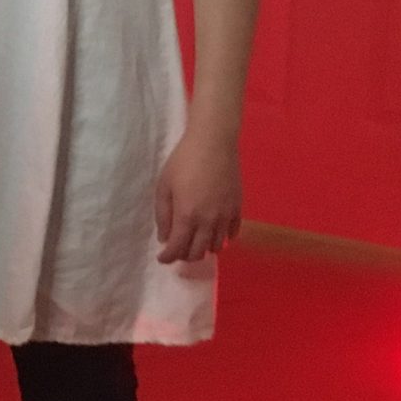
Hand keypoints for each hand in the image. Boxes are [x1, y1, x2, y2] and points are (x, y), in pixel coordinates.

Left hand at [154, 129, 240, 264]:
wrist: (213, 143)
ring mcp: (226, 216)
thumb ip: (163, 215)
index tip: (162, 258)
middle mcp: (208, 221)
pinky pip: (233, 233)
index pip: (178, 248)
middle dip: (185, 256)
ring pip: (217, 246)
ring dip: (204, 249)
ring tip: (195, 243)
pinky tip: (216, 235)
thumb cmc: (183, 161)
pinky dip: (224, 239)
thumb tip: (164, 239)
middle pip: (198, 252)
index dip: (168, 257)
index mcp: (187, 216)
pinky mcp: (238, 208)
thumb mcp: (164, 186)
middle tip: (177, 250)